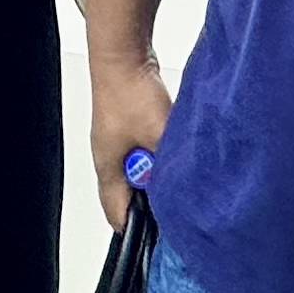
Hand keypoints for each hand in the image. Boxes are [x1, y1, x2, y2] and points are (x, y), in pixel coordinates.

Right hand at [88, 47, 171, 228]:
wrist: (124, 53)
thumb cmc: (130, 91)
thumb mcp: (158, 136)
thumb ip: (170, 167)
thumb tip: (185, 191)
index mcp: (108, 171)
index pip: (119, 216)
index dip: (140, 231)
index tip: (164, 239)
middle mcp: (110, 160)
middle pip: (131, 196)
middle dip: (154, 203)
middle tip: (180, 209)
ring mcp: (118, 142)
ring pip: (142, 172)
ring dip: (161, 176)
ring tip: (182, 177)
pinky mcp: (130, 125)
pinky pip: (147, 150)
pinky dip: (162, 155)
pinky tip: (179, 151)